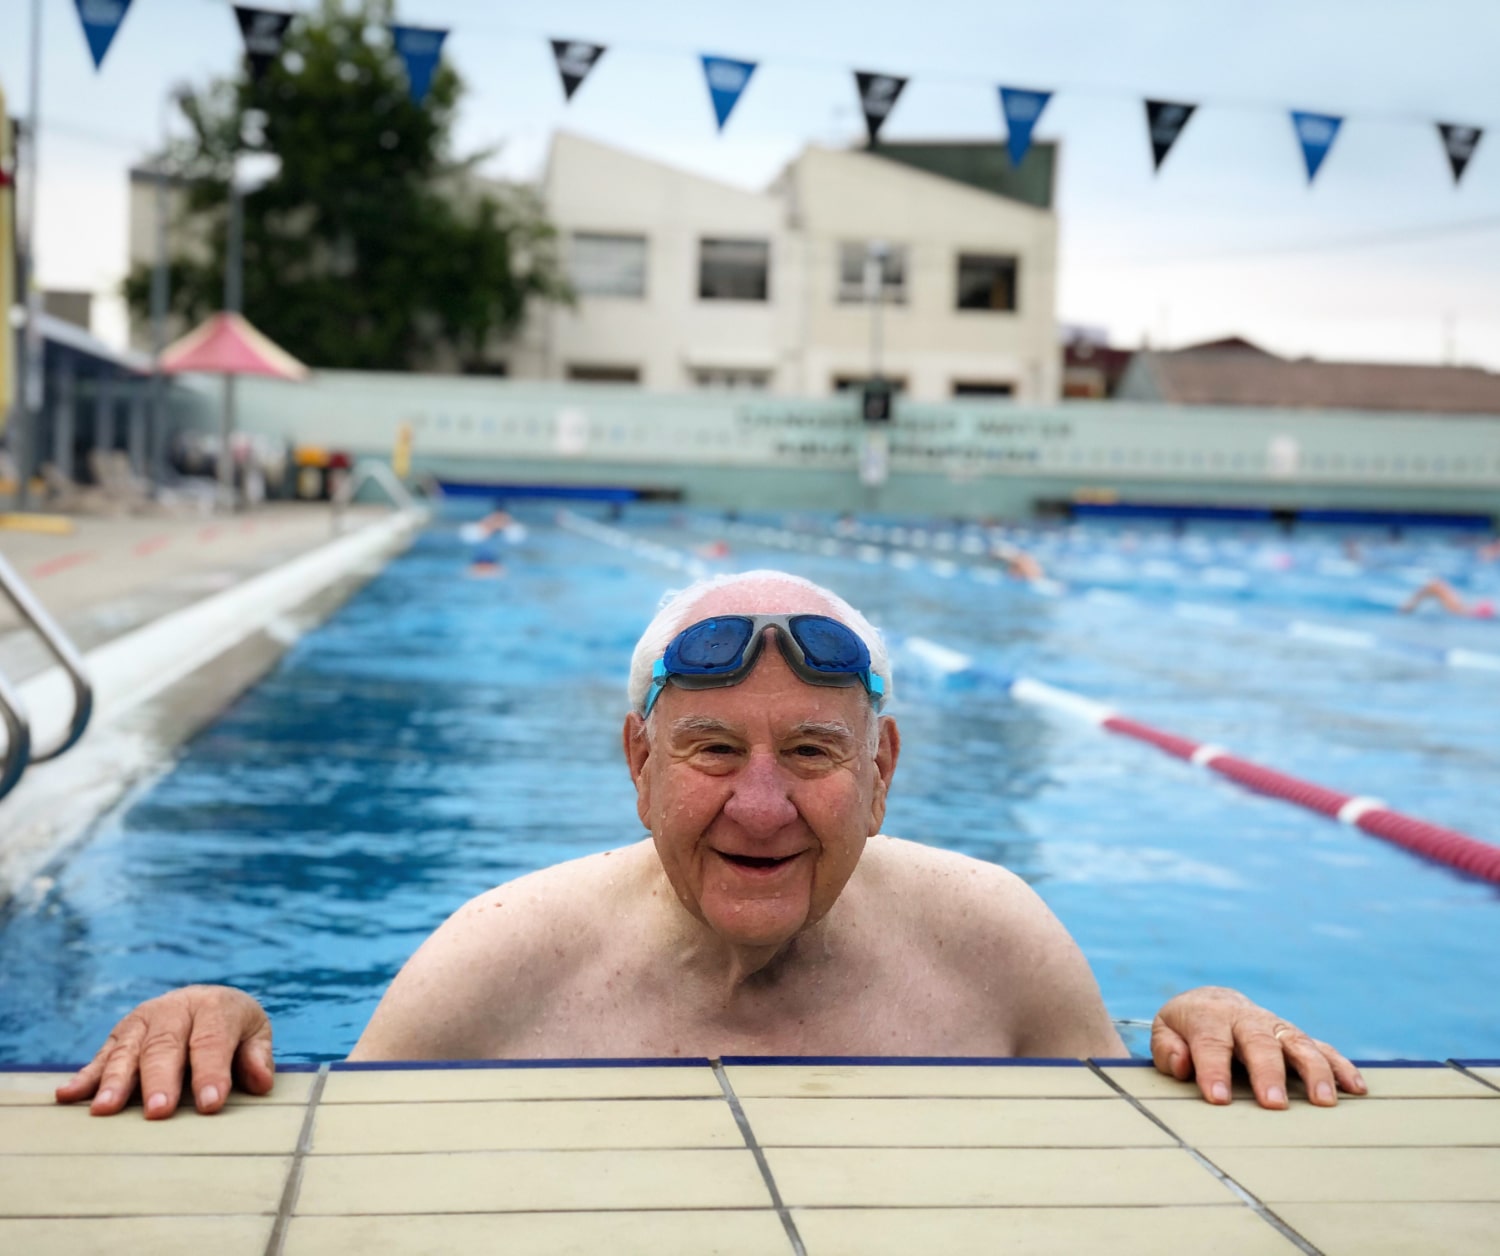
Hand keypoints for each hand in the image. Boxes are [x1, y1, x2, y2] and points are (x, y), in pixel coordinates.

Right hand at [54, 985, 273, 1118]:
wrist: (203, 1000)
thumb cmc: (232, 1026)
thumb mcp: (254, 1032)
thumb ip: (256, 1055)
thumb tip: (262, 1082)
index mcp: (213, 1007)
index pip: (212, 1040)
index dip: (211, 1072)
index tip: (210, 1104)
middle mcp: (174, 1010)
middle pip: (165, 1046)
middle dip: (161, 1080)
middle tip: (158, 1112)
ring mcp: (142, 1021)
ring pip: (128, 1051)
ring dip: (116, 1081)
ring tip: (106, 1110)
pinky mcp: (120, 1035)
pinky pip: (100, 1056)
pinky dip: (84, 1077)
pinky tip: (66, 1095)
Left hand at [1151, 986, 1365, 1107]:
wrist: (1213, 1002)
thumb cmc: (1186, 1028)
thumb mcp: (1165, 1031)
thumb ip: (1167, 1049)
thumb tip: (1183, 1064)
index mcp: (1209, 1017)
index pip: (1211, 1043)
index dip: (1213, 1070)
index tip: (1218, 1099)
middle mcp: (1247, 1019)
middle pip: (1260, 1043)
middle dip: (1268, 1073)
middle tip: (1274, 1104)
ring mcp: (1276, 1027)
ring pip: (1299, 1044)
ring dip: (1314, 1072)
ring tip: (1325, 1102)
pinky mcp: (1296, 1037)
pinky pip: (1323, 1049)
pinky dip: (1341, 1067)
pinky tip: (1356, 1089)